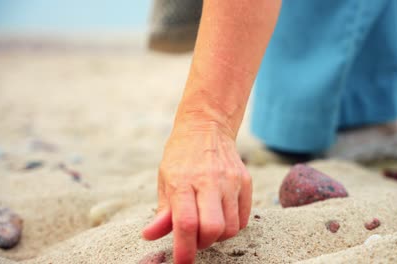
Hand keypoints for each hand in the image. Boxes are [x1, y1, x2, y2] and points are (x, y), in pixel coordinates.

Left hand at [142, 121, 251, 263]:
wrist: (207, 127)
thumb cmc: (181, 156)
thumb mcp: (165, 179)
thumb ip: (162, 211)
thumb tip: (150, 236)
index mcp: (183, 181)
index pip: (186, 223)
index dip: (184, 249)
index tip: (182, 262)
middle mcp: (210, 181)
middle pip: (213, 229)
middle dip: (203, 244)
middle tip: (194, 239)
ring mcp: (231, 181)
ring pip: (231, 228)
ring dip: (217, 236)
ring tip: (207, 224)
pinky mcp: (246, 181)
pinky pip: (243, 218)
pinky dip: (231, 226)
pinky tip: (221, 215)